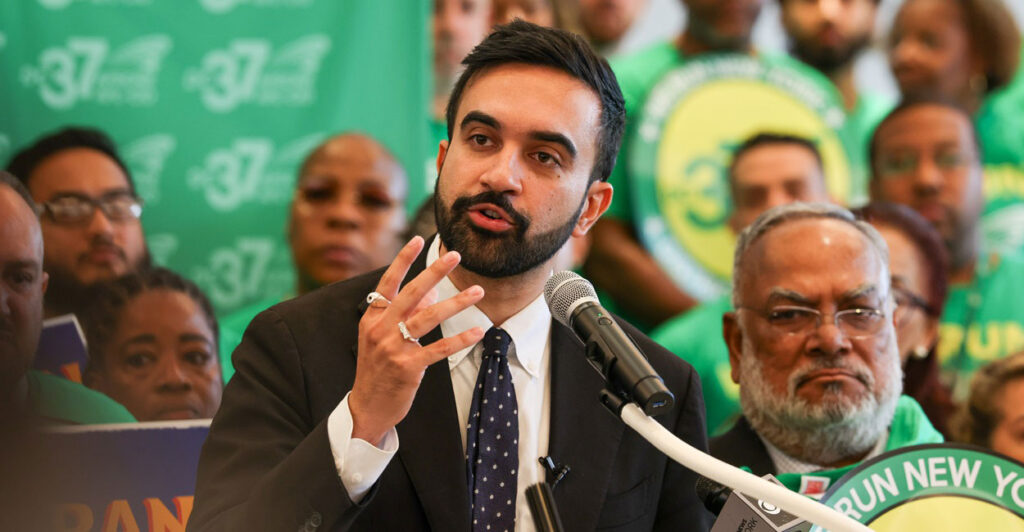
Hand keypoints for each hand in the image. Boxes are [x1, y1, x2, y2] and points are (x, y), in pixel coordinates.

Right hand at [349, 236, 485, 445]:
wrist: (367, 407)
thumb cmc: (378, 368)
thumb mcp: (382, 337)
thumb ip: (404, 313)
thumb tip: (431, 290)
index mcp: (371, 318)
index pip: (388, 282)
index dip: (403, 260)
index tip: (418, 241)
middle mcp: (380, 329)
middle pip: (411, 294)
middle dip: (435, 272)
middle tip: (456, 256)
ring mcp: (393, 348)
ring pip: (428, 318)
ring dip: (456, 303)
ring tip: (478, 292)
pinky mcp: (408, 367)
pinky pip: (439, 348)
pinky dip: (460, 339)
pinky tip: (477, 331)